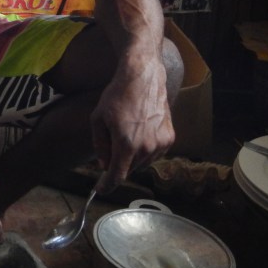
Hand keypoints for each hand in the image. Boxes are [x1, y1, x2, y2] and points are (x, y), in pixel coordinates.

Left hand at [91, 63, 174, 192]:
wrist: (143, 78)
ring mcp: (161, 143)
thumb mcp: (98, 119)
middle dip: (119, 162)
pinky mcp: (170, 137)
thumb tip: (104, 165)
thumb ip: (100, 146)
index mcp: (126, 144)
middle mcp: (146, 147)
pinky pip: (155, 153)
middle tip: (112, 143)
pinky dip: (146, 149)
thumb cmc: (117, 96)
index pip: (117, 175)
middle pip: (130, 168)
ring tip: (128, 132)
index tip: (101, 190)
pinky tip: (140, 131)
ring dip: (133, 156)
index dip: (107, 186)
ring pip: (143, 162)